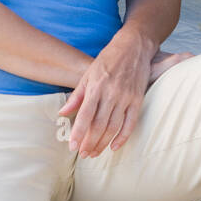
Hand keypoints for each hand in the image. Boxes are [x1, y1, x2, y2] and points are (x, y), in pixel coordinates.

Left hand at [58, 37, 194, 158]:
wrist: (133, 46)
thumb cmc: (108, 59)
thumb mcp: (88, 74)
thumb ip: (77, 96)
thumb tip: (63, 113)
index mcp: (96, 87)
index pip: (85, 115)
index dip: (78, 133)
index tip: (72, 146)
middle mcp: (111, 94)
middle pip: (99, 125)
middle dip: (90, 142)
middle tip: (83, 154)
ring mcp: (126, 97)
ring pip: (113, 127)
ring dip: (103, 143)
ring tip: (94, 153)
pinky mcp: (138, 99)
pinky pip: (131, 123)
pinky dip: (123, 137)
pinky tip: (114, 147)